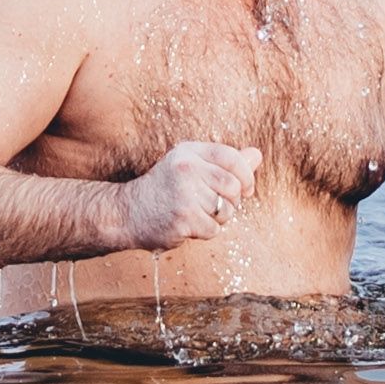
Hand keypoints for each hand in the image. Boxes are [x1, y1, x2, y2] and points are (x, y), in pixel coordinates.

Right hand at [115, 138, 259, 252]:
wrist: (127, 213)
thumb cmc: (165, 190)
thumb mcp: (191, 168)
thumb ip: (224, 163)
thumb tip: (257, 154)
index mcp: (189, 151)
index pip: (232, 157)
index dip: (246, 175)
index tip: (245, 189)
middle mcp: (186, 168)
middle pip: (233, 186)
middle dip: (232, 202)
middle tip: (215, 206)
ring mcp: (184, 193)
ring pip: (226, 210)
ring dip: (218, 219)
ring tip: (196, 214)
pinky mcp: (183, 217)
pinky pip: (214, 228)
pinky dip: (206, 232)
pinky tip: (188, 226)